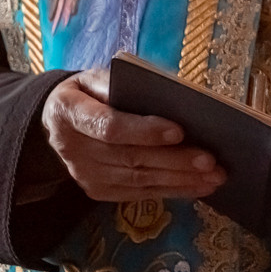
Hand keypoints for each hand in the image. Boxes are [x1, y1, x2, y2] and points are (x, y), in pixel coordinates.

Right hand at [41, 69, 224, 201]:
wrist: (57, 122)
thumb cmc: (89, 94)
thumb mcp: (96, 77)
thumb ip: (124, 84)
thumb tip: (169, 96)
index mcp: (69, 112)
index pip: (110, 127)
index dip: (144, 131)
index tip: (178, 131)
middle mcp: (73, 148)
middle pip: (130, 158)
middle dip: (175, 160)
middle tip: (210, 160)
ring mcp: (84, 175)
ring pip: (139, 180)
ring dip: (181, 180)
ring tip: (214, 176)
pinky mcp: (98, 191)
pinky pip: (140, 194)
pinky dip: (173, 191)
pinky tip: (199, 187)